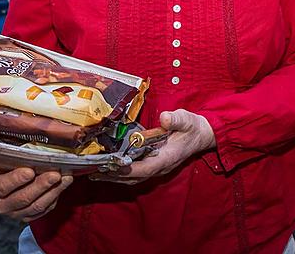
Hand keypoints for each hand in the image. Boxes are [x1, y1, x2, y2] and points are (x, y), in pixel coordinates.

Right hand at [0, 164, 72, 221]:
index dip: (16, 179)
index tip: (30, 170)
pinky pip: (44, 210)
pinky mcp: (29, 217)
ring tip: (65, 178)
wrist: (5, 183)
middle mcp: (2, 206)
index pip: (2, 187)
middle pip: (23, 198)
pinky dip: (56, 197)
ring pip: (37, 206)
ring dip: (53, 191)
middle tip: (54, 174)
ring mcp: (17, 213)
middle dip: (41, 185)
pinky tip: (64, 184)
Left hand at [93, 109, 214, 184]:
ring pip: (133, 178)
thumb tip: (165, 118)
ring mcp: (156, 167)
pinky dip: (120, 173)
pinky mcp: (153, 164)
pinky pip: (135, 173)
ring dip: (114, 177)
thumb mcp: (186, 119)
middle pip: (134, 177)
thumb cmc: (192, 126)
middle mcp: (160, 167)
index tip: (111, 167)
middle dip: (114, 176)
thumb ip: (176, 119)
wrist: (201, 134)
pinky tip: (108, 169)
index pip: (145, 168)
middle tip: (93, 172)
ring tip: (94, 174)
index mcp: (167, 158)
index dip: (128, 169)